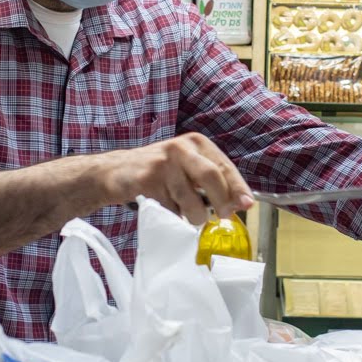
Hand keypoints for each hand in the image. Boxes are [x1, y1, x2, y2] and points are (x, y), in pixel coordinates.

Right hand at [101, 133, 252, 225]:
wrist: (114, 172)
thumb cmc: (158, 173)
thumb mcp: (188, 169)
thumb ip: (213, 183)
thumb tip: (240, 204)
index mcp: (197, 143)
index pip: (224, 166)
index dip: (238, 188)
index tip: (247, 204)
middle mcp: (181, 148)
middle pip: (211, 177)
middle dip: (221, 203)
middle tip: (223, 218)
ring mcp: (163, 163)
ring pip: (191, 201)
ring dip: (192, 216)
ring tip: (183, 212)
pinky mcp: (147, 179)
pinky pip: (170, 209)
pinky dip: (171, 216)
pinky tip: (163, 207)